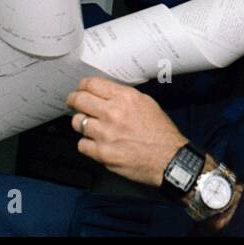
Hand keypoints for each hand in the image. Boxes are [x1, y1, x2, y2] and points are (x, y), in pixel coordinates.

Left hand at [66, 77, 187, 188]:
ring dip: (81, 124)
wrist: (169, 160)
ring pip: (77, 122)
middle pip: (79, 100)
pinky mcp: (103, 154)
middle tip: (74, 104)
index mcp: (125, 98)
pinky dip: (87, 144)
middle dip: (73, 101)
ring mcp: (106, 134)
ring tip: (90, 126)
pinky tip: (96, 143)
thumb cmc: (161, 133)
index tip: (81, 90)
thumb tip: (104, 94)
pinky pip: (82, 144)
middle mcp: (113, 113)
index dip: (82, 86)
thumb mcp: (146, 103)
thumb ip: (123, 97)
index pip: (91, 84)